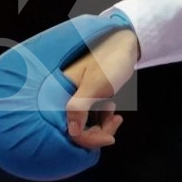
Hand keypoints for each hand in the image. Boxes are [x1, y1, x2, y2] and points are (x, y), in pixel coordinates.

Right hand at [61, 28, 138, 147]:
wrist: (124, 42)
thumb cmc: (109, 59)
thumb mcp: (95, 85)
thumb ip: (79, 108)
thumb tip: (71, 132)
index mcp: (57, 91)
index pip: (65, 127)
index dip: (86, 138)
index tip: (108, 138)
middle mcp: (61, 96)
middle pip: (75, 128)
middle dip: (97, 132)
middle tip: (115, 123)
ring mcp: (73, 96)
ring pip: (83, 124)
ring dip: (101, 125)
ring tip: (115, 116)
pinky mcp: (84, 96)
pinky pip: (89, 115)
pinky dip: (102, 117)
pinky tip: (113, 112)